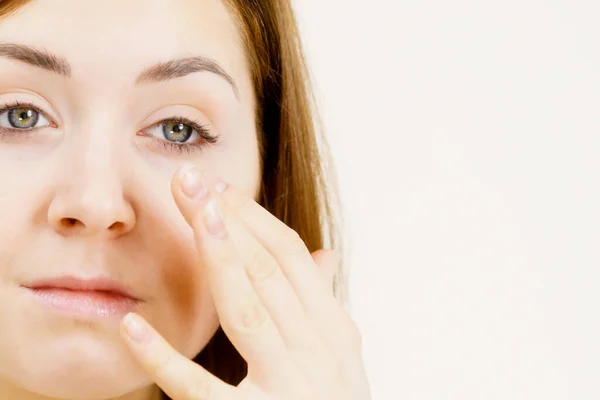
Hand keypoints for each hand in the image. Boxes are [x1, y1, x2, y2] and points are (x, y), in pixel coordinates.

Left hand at [119, 166, 371, 399]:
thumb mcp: (340, 355)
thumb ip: (325, 303)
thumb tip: (324, 255)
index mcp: (334, 329)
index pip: (290, 257)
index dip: (253, 216)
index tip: (217, 187)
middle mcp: (316, 351)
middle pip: (267, 270)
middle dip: (227, 219)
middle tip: (189, 180)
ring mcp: (287, 389)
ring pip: (247, 309)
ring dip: (217, 257)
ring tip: (190, 213)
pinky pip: (203, 389)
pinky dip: (166, 357)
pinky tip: (133, 326)